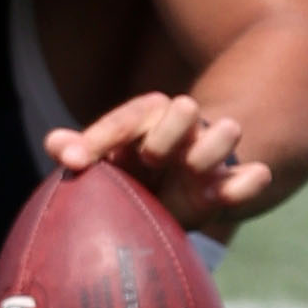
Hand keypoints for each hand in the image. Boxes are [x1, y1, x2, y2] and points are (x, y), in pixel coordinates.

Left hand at [47, 90, 273, 234]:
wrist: (174, 197)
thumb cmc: (132, 176)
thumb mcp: (108, 164)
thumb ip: (82, 152)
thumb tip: (53, 143)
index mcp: (145, 122)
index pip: (123, 120)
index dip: (96, 139)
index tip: (72, 162)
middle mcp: (180, 130)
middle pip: (181, 111)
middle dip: (169, 128)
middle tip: (151, 156)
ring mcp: (208, 154)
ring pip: (222, 133)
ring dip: (212, 145)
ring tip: (194, 167)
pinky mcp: (228, 183)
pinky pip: (247, 175)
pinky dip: (250, 179)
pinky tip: (255, 177)